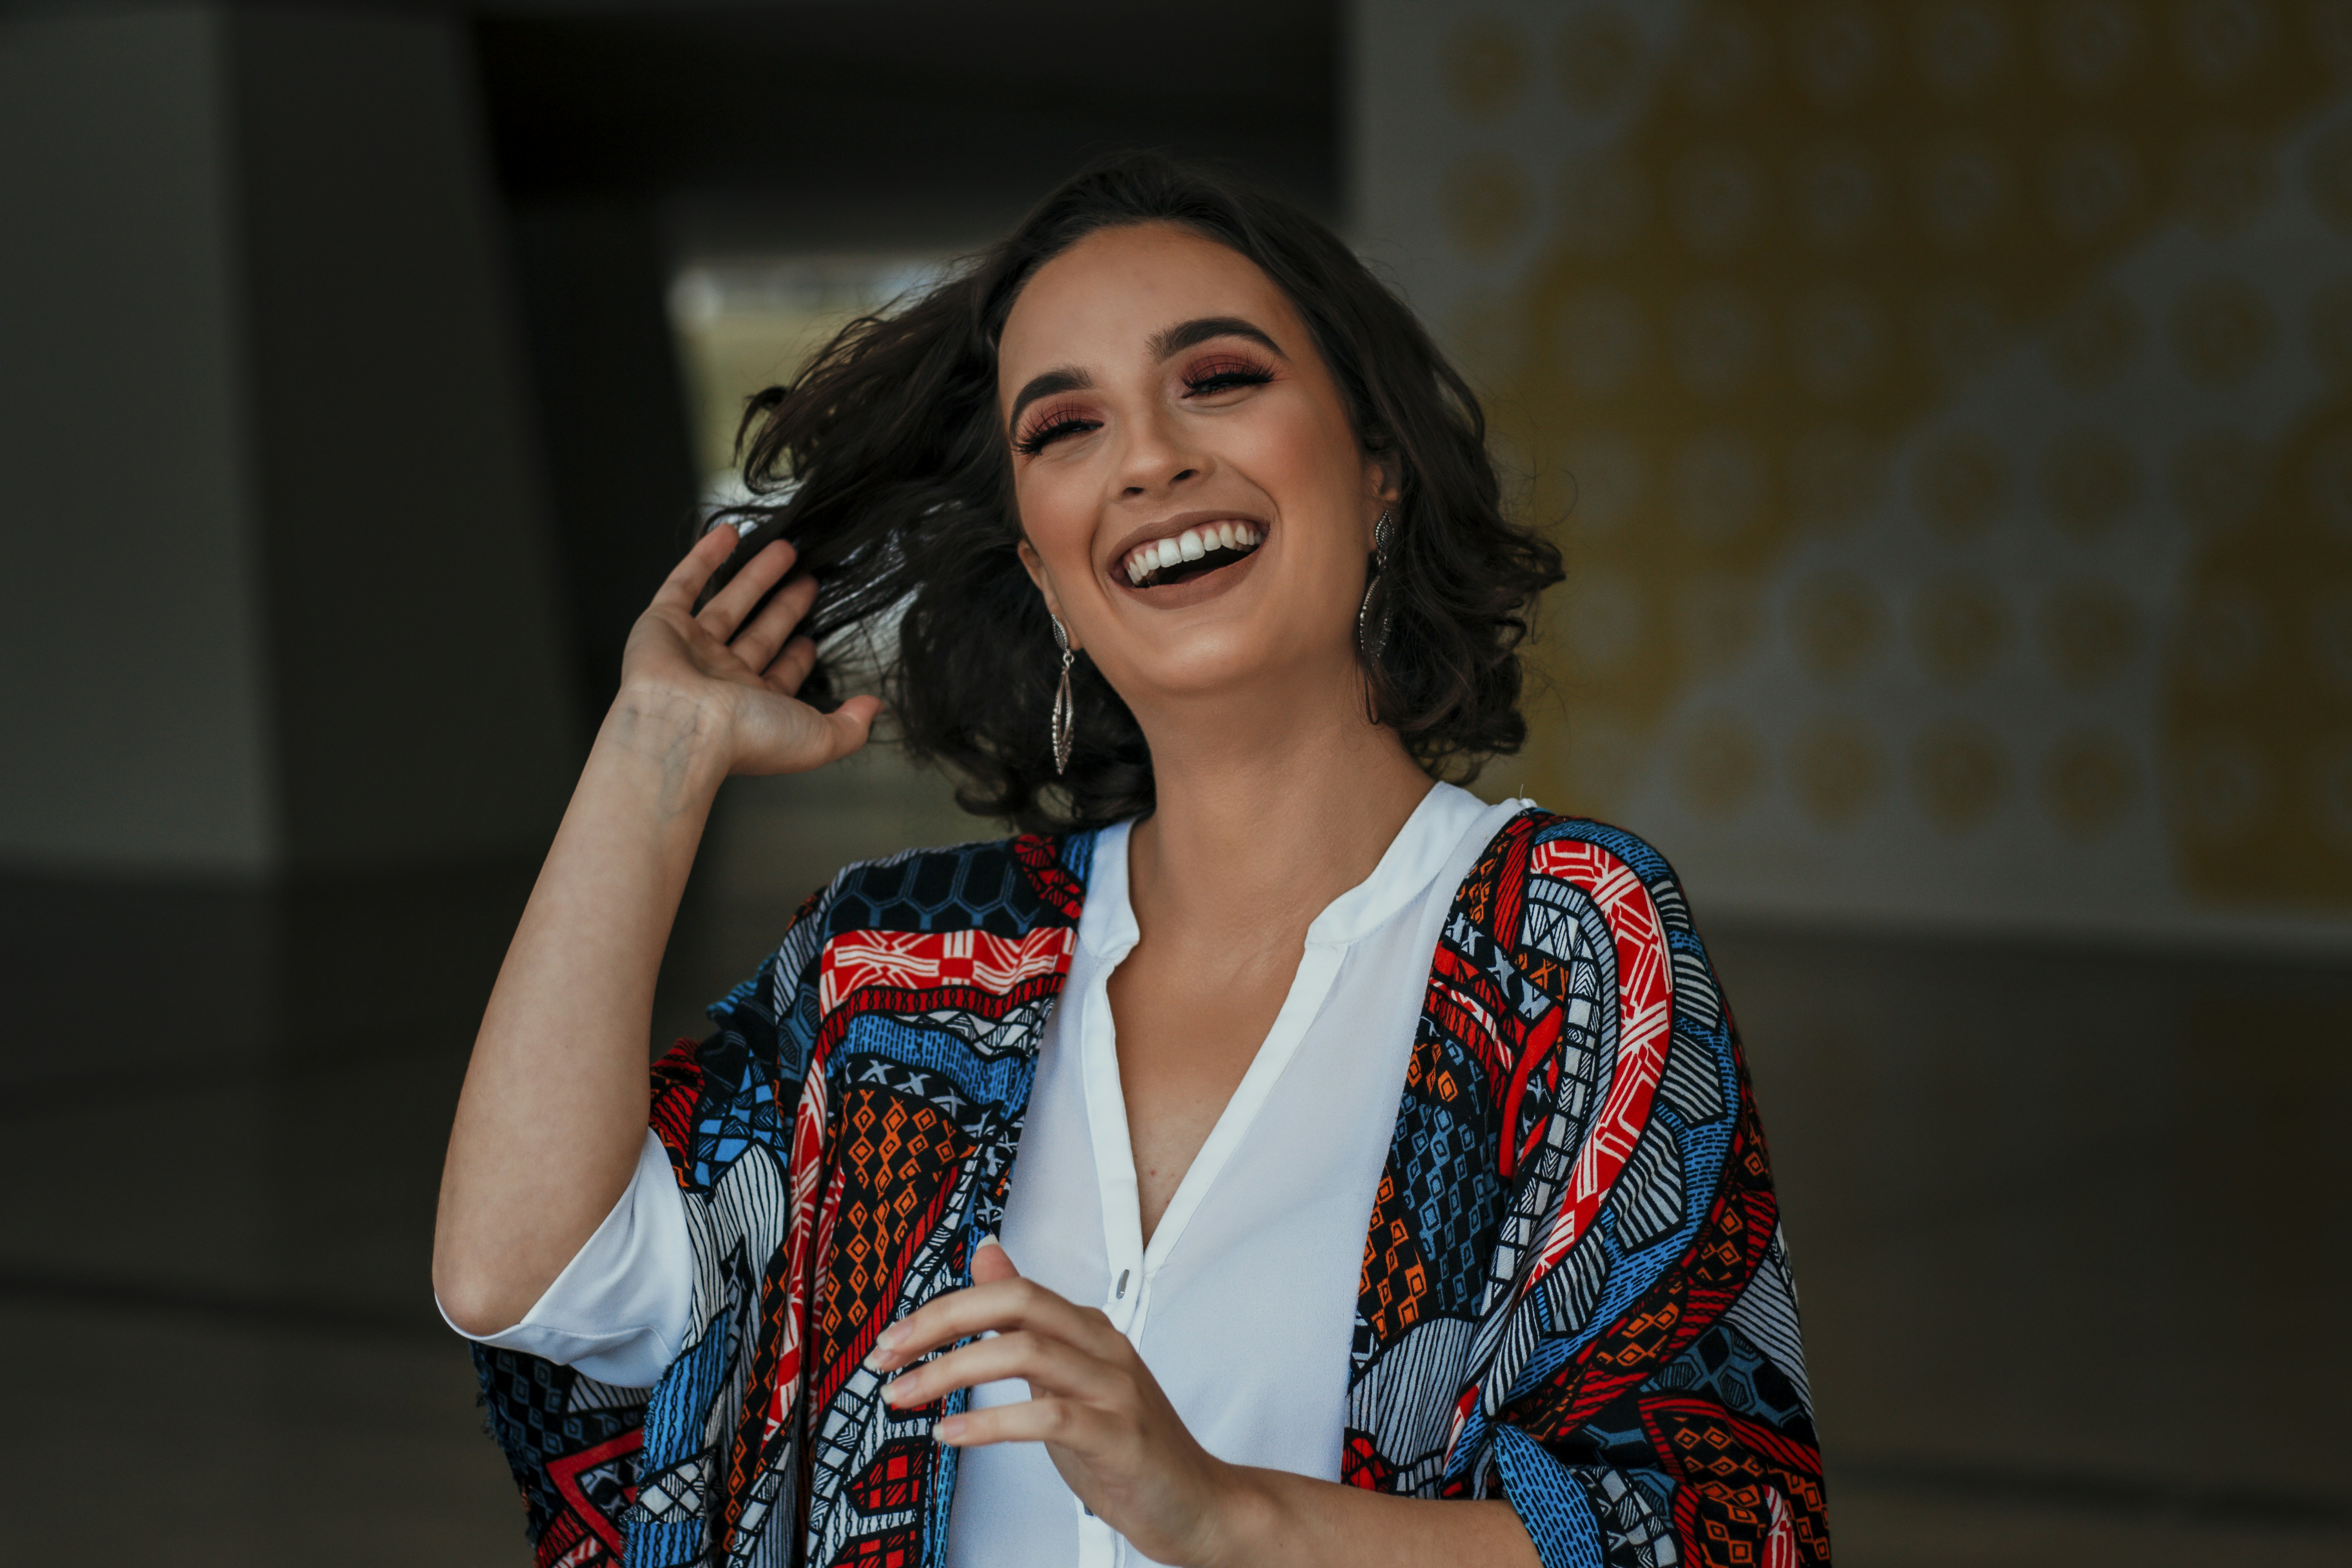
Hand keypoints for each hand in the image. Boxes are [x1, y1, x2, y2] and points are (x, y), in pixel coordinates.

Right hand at [612, 524, 880, 778]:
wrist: (682, 727)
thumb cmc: (744, 737)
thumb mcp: (818, 739)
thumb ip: (851, 726)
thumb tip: (874, 709)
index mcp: (754, 706)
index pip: (781, 675)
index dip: (797, 657)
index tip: (812, 638)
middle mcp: (721, 678)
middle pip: (760, 633)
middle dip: (785, 607)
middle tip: (809, 580)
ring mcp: (691, 649)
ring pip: (729, 604)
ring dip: (756, 576)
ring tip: (784, 549)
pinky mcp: (662, 623)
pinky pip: (684, 584)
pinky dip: (704, 558)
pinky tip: (728, 534)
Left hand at [871, 1240, 1245, 1566]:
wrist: (1197, 1503)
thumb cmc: (1127, 1446)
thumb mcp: (1067, 1375)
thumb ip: (1025, 1320)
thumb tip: (987, 1257)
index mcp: (1088, 1330)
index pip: (1010, 1291)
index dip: (945, 1308)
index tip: (896, 1338)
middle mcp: (1103, 1348)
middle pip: (1018, 1305)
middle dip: (942, 1323)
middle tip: (891, 1356)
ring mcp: (1114, 1390)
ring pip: (1026, 1352)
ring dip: (952, 1372)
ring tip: (908, 1396)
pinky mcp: (1119, 1437)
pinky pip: (1048, 1416)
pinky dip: (991, 1422)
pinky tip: (954, 1433)